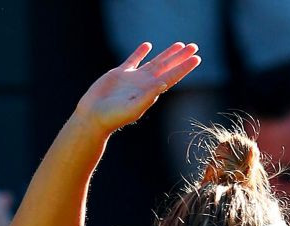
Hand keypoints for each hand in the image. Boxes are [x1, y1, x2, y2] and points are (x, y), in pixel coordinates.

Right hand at [76, 42, 199, 133]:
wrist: (93, 116)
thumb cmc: (113, 116)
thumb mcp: (133, 108)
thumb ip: (147, 96)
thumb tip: (163, 84)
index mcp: (151, 91)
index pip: (172, 77)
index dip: (184, 67)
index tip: (196, 58)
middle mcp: (145, 84)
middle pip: (168, 67)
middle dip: (181, 57)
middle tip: (194, 46)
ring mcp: (133, 78)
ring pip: (154, 62)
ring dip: (167, 53)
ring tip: (179, 45)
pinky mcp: (120, 74)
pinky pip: (133, 59)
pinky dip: (140, 52)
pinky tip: (148, 45)